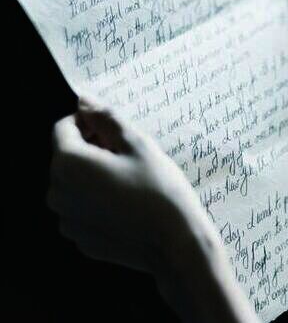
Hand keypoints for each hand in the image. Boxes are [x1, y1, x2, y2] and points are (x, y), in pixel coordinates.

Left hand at [48, 98, 258, 322]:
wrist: (175, 242)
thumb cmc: (158, 187)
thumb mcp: (136, 144)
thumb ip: (105, 118)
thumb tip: (84, 99)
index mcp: (68, 164)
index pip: (63, 127)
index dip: (88, 121)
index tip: (114, 128)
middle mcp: (58, 192)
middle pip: (67, 155)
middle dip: (92, 146)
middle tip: (128, 153)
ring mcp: (67, 219)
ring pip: (74, 181)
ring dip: (94, 171)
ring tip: (129, 177)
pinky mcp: (80, 237)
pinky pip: (81, 206)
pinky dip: (97, 197)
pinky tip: (126, 201)